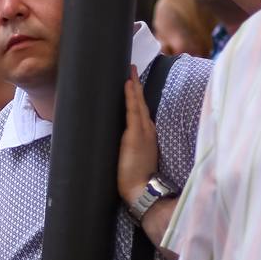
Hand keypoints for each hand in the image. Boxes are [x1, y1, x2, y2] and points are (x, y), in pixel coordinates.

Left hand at [118, 65, 158, 203]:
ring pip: (138, 104)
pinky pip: (132, 111)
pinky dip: (131, 97)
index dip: (137, 96)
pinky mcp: (135, 136)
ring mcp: (143, 132)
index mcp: (146, 136)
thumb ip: (127, 148)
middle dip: (136, 86)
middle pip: (141, 104)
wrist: (140, 191)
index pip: (141, 112)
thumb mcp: (132, 158)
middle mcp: (147, 131)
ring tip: (130, 71)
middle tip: (131, 68)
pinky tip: (128, 84)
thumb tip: (113, 142)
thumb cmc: (135, 179)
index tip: (132, 82)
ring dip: (134, 86)